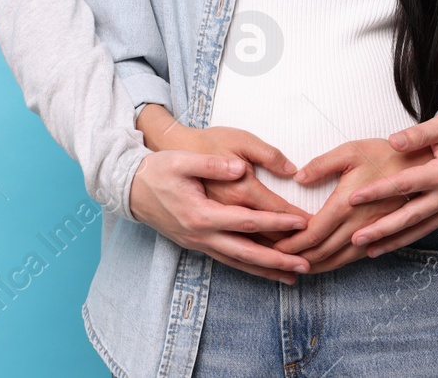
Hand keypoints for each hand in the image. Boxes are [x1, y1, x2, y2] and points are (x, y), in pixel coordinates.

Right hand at [129, 110, 311, 284]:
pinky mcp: (197, 244)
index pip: (248, 221)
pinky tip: (264, 271)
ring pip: (239, 262)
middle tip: (307, 264)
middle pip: (248, 252)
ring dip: (267, 270)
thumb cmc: (157, 170)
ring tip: (294, 276)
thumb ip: (212, 165)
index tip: (302, 223)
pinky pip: (228, 260)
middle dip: (279, 260)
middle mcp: (202, 234)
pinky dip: (249, 268)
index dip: (277, 222)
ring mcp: (199, 243)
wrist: (130, 188)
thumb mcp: (182, 160)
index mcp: (202, 213)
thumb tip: (241, 168)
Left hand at [267, 138, 429, 271]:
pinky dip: (338, 263)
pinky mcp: (384, 234)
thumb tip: (298, 178)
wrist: (424, 165)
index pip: (311, 234)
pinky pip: (358, 257)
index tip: (273, 247)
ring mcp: (373, 233)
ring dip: (317, 265)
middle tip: (277, 259)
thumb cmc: (386, 154)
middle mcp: (359, 225)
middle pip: (322, 252)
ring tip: (297, 267)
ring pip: (340, 259)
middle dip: (297, 258)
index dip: (290, 244)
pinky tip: (328, 263)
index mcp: (346, 205)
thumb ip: (321, 165)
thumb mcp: (350, 150)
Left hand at [343, 105, 437, 256]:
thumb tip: (392, 142)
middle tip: (356, 239)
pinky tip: (397, 242)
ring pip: (421, 228)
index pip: (404, 185)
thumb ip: (418, 135)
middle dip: (382, 230)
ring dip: (395, 241)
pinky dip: (414, 236)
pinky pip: (433, 225)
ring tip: (370, 251)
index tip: (353, 198)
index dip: (377, 192)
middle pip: (410, 217)